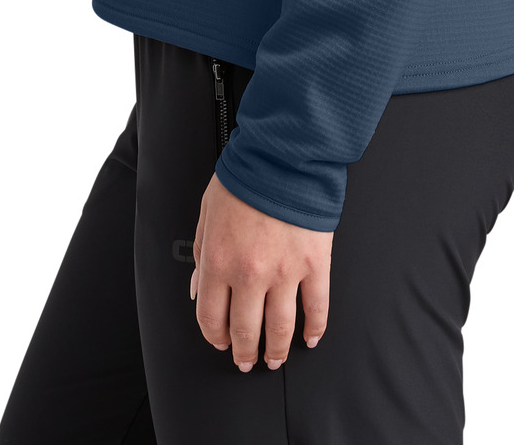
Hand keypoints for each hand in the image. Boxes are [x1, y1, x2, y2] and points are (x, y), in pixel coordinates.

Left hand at [190, 170, 332, 370]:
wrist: (284, 154)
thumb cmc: (245, 175)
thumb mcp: (207, 210)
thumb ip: (200, 251)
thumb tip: (196, 287)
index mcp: (219, 261)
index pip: (210, 317)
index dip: (214, 337)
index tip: (220, 343)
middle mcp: (249, 274)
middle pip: (244, 331)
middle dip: (243, 352)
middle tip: (247, 360)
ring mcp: (285, 272)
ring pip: (279, 328)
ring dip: (276, 350)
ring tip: (274, 358)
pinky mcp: (315, 265)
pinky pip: (317, 308)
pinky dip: (315, 329)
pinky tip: (310, 338)